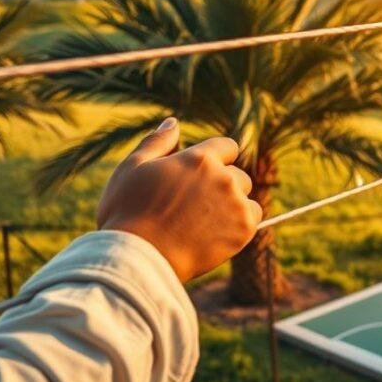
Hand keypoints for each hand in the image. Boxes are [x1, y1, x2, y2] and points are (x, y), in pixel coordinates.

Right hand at [97, 117, 261, 281]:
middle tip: (195, 206)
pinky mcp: (243, 230)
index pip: (227, 147)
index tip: (202, 176)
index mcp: (200, 158)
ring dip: (232, 205)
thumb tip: (174, 122)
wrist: (138, 258)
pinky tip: (216, 233)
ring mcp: (235, 204)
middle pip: (237, 175)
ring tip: (204, 222)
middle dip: (222, 185)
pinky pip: (253, 218)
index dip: (216, 159)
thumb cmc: (127, 211)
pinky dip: (239, 224)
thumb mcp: (133, 167)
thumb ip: (157, 142)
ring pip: (246, 197)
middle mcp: (223, 177)